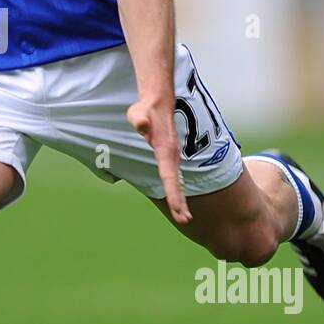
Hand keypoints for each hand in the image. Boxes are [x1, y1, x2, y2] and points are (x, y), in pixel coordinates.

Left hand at [127, 97, 191, 225]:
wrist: (157, 102)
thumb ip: (139, 120)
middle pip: (176, 183)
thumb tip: (141, 124)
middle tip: (185, 220)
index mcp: (165, 150)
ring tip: (184, 218)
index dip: (173, 193)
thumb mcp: (138, 113)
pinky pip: (173, 179)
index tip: (178, 208)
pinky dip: (176, 192)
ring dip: (180, 200)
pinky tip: (177, 204)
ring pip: (176, 182)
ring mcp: (171, 158)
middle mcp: (171, 156)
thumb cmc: (145, 110)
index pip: (169, 176)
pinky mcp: (168, 158)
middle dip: (180, 202)